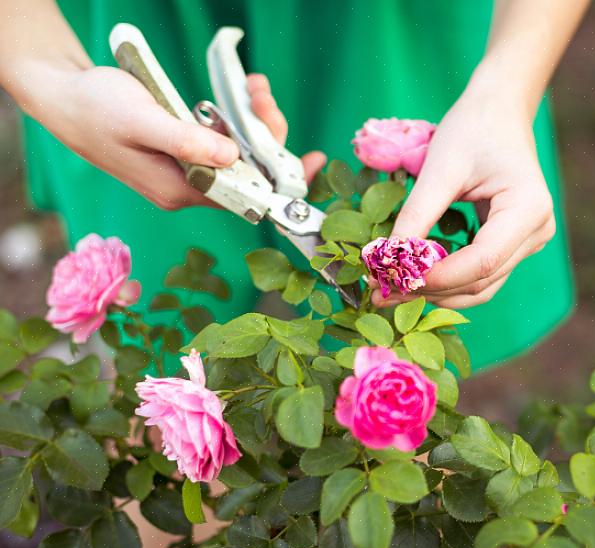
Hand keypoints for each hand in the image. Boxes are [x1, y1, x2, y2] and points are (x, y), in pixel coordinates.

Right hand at [25, 66, 324, 209]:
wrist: (65, 98)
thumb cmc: (96, 109)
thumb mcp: (142, 121)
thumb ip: (186, 141)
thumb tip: (233, 158)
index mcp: (179, 190)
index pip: (244, 196)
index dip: (280, 181)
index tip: (312, 162)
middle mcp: (187, 186)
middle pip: (247, 172)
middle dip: (265, 133)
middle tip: (261, 94)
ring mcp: (187, 169)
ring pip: (239, 153)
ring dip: (252, 120)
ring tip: (252, 85)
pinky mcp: (185, 151)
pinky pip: (224, 140)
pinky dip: (236, 118)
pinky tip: (240, 93)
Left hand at [373, 89, 555, 308]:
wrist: (498, 112)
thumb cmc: (473, 129)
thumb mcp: (440, 168)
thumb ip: (417, 214)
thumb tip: (388, 258)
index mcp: (528, 208)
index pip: (482, 261)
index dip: (439, 277)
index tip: (395, 280)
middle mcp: (537, 231)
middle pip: (482, 280)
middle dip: (431, 289)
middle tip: (382, 293)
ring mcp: (529, 241)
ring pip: (481, 286)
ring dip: (437, 292)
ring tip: (393, 290)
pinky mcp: (514, 245)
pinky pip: (481, 274)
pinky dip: (448, 281)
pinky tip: (414, 278)